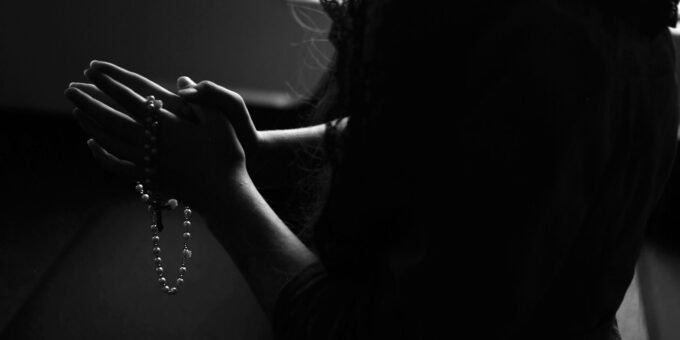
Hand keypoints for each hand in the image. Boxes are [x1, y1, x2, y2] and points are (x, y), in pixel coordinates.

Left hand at [65, 60, 247, 210]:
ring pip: (109, 140)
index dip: (110, 84)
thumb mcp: (221, 122)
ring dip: (90, 124)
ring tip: (77, 112)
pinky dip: (101, 154)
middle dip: (89, 102)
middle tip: (70, 89)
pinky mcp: (148, 178)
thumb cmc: (227, 156)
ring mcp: (146, 162)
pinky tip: (92, 144)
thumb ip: (201, 99)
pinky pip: (116, 164)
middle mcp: (151, 143)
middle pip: (110, 119)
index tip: (92, 71)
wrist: (224, 196)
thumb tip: (183, 80)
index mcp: (168, 125)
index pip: (130, 99)